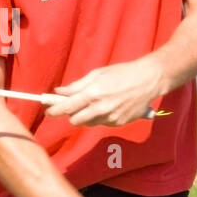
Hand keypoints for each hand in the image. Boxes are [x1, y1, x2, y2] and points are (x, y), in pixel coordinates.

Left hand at [45, 56, 163, 125]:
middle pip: (75, 120)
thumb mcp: (97, 74)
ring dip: (87, 116)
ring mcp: (111, 117)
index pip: (67, 107)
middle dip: (71, 114)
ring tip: (96, 102)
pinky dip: (101, 117)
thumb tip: (59, 91)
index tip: (48, 111)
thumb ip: (77, 85)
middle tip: (73, 106)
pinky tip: (110, 105)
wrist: (148, 80)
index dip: (54, 110)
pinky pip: (102, 123)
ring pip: (88, 123)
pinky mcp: (119, 123)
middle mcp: (100, 108)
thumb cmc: (122, 73)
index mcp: (93, 93)